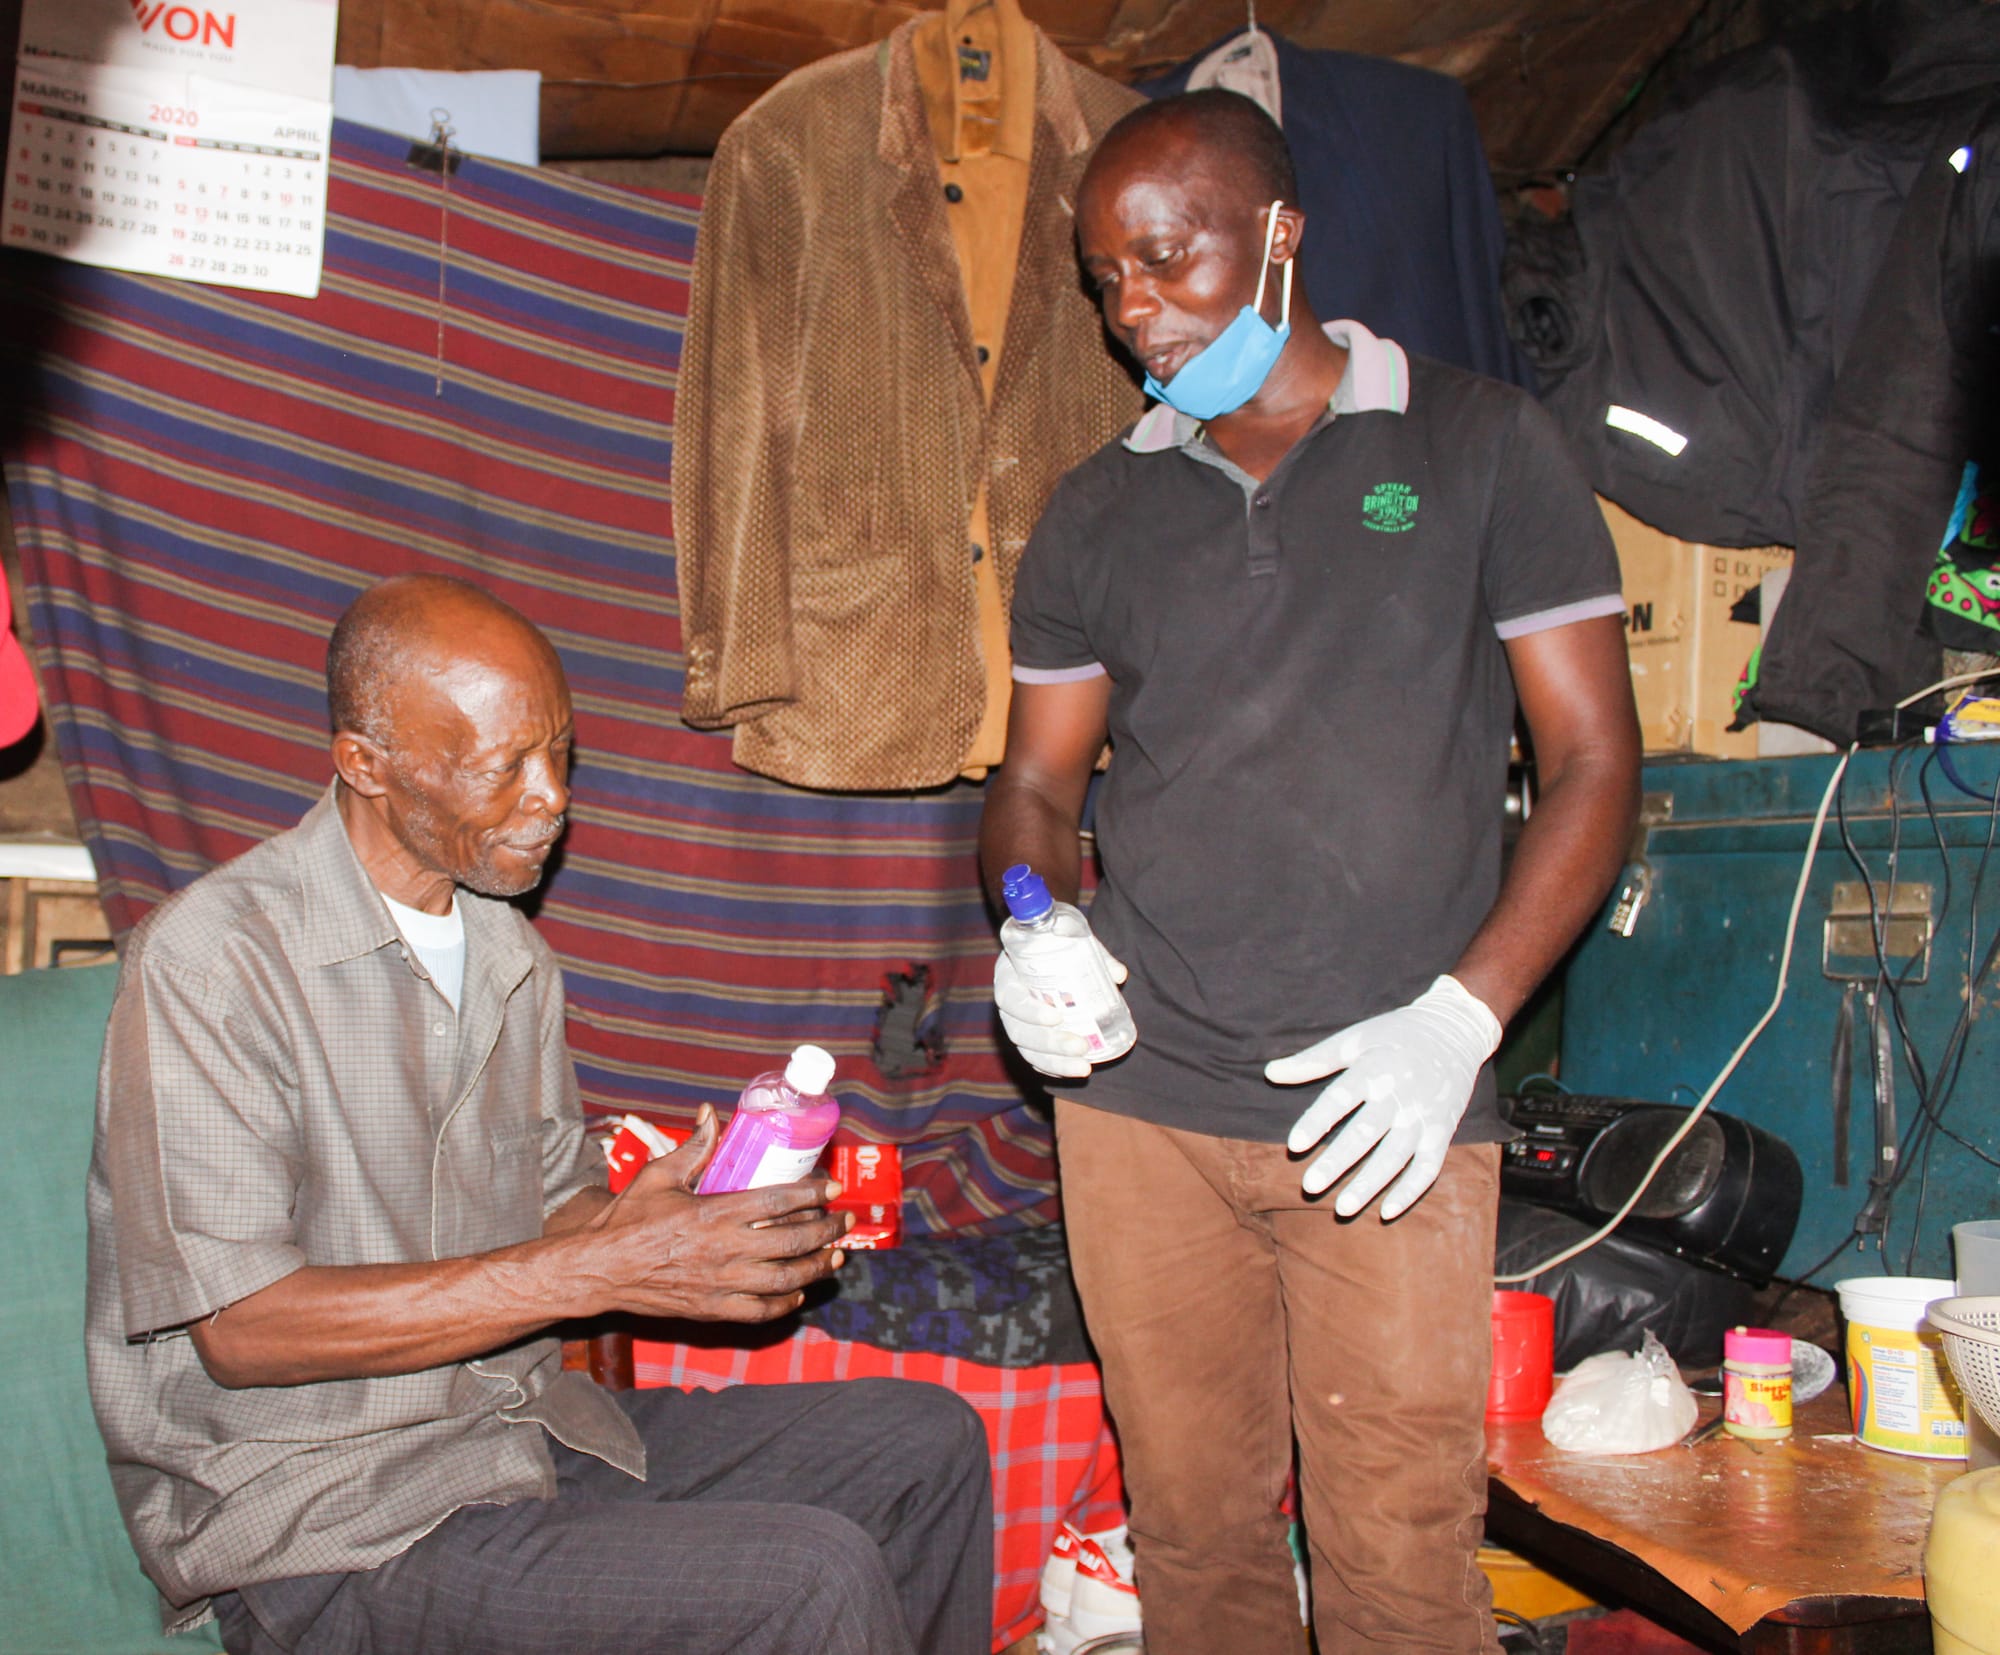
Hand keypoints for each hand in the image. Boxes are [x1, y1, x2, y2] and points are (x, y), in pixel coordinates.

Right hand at [580, 1105, 850, 1321]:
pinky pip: (761, 1311)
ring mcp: (721, 1284)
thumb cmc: (627, 1220)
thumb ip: (693, 1146)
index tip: (833, 1187)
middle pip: (794, 1240)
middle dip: (828, 1230)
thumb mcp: (659, 1175)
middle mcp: (725, 1249)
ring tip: (836, 1257)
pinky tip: (797, 1294)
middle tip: (846, 1222)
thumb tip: (709, 1112)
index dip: (813, 1193)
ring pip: (786, 1279)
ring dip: (817, 1267)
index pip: (779, 1200)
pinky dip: (785, 1303)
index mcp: (714, 1212)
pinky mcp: (713, 1310)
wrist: (599, 1270)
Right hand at [993, 945, 1128, 1079]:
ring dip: (1055, 1061)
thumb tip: (1118, 974)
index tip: (1056, 1017)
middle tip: (1081, 1046)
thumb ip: (1094, 952)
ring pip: (1027, 1050)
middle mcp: (1008, 1003)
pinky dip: (1053, 1067)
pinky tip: (1075, 1070)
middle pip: (1018, 1031)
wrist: (1046, 948)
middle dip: (1050, 1043)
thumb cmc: (1055, 943)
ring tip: (1084, 1067)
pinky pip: (1034, 1058)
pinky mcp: (1028, 1037)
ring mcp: (1016, 1023)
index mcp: (1009, 975)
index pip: (1009, 997)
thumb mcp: (1070, 938)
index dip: (1029, 1012)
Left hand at [1265, 975, 1501, 1219]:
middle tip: (1310, 1187)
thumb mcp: (1355, 1039)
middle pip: (1366, 1133)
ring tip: (1343, 1208)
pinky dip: (1410, 1191)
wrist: (1455, 1030)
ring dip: (1370, 1184)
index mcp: (1374, 1068)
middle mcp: (1400, 1095)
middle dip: (1338, 1162)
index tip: (1294, 1145)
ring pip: (1395, 1157)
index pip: (1341, 1098)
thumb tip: (1269, 1072)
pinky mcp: (1444, 1131)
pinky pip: (1428, 1167)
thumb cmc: (1395, 1035)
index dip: (1317, 1121)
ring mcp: (1424, 1116)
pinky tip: (1386, 1212)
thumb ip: (1313, 1060)